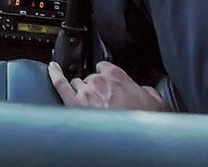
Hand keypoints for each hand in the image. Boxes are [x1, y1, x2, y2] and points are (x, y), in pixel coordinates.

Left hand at [49, 60, 166, 111]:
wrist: (133, 141)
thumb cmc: (144, 122)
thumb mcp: (155, 101)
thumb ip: (146, 90)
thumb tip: (143, 89)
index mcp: (117, 75)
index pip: (104, 67)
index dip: (106, 75)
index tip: (108, 82)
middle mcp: (98, 81)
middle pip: (90, 77)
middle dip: (95, 87)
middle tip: (103, 100)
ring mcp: (84, 92)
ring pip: (77, 83)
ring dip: (81, 90)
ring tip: (88, 103)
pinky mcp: (73, 104)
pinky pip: (60, 85)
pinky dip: (55, 75)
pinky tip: (52, 69)